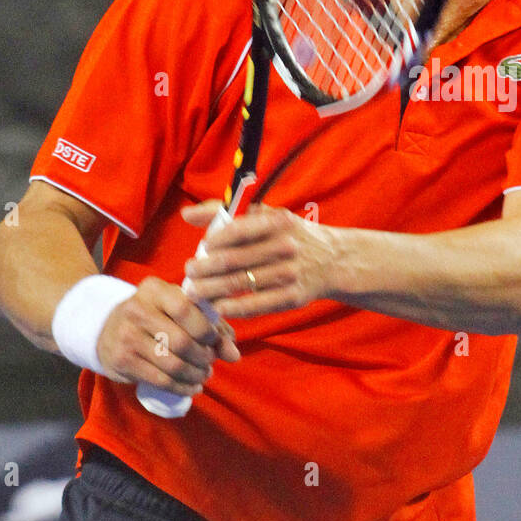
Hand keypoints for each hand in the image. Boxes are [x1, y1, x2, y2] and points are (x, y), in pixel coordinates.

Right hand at [95, 275, 239, 395]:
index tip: (214, 340)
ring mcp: (126, 337)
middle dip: (204, 357)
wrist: (106, 329)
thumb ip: (211, 325)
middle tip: (210, 362)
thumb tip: (234, 354)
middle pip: (182, 341)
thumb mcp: (179, 310)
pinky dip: (182, 387)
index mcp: (154, 290)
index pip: (186, 309)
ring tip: (203, 374)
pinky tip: (192, 387)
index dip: (206, 329)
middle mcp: (137, 310)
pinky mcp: (122, 361)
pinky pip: (160, 380)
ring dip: (196, 374)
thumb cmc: (154, 316)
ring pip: (173, 364)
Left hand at [180, 200, 338, 318]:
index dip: (213, 241)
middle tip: (188, 274)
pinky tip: (219, 307)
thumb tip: (186, 214)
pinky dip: (234, 307)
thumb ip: (224, 212)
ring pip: (240, 283)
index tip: (200, 249)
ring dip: (211, 290)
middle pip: (233, 260)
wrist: (333, 260)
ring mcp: (290, 273)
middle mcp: (285, 246)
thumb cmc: (288, 235)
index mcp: (277, 221)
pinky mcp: (293, 297)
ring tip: (194, 292)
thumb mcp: (266, 216)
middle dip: (204, 269)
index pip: (237, 230)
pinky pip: (257, 305)